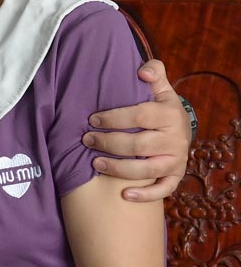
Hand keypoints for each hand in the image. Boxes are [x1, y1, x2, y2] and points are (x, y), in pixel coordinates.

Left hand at [82, 59, 189, 200]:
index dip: (113, 118)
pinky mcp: (175, 176)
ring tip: (94, 163)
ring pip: (146, 169)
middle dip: (108, 143)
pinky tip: (125, 195)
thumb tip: (143, 71)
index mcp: (170, 114)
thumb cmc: (160, 109)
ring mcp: (176, 160)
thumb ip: (154, 74)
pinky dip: (146, 195)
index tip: (92, 119)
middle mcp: (176, 139)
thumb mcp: (160, 89)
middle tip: (86, 140)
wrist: (180, 132)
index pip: (139, 116)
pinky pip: (163, 189)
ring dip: (119, 169)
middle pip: (138, 145)